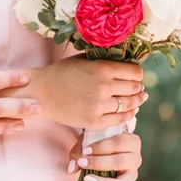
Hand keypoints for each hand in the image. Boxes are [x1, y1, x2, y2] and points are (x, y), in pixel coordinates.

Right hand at [32, 56, 146, 129]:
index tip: (136, 77)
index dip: (138, 75)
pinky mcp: (94, 121)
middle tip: (138, 89)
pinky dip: (128, 115)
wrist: (42, 92)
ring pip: (130, 105)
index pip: (135, 72)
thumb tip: (126, 64)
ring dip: (136, 102)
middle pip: (135, 89)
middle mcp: (105, 86)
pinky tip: (129, 112)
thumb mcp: (84, 60)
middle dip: (138, 89)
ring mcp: (100, 105)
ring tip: (138, 101)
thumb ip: (105, 61)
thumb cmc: (62, 73)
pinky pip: (120, 119)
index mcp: (103, 68)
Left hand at [69, 133, 141, 180]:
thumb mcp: (89, 140)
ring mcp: (132, 176)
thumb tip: (72, 168)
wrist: (106, 150)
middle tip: (82, 163)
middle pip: (120, 162)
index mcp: (131, 142)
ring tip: (87, 180)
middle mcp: (136, 159)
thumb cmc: (98, 142)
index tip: (86, 150)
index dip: (102, 147)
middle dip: (99, 163)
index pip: (118, 143)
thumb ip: (79, 151)